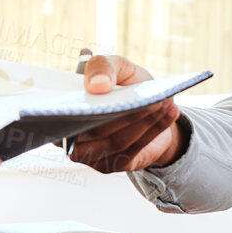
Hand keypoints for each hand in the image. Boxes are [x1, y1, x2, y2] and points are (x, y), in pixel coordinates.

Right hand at [66, 55, 183, 172]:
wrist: (146, 106)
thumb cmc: (124, 85)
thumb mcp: (117, 67)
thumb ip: (103, 66)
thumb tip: (98, 86)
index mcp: (62, 110)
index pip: (63, 114)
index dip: (82, 105)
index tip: (106, 90)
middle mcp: (69, 138)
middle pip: (95, 130)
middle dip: (127, 114)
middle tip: (152, 99)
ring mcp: (88, 156)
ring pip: (117, 141)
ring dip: (144, 122)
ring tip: (165, 104)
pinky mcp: (109, 165)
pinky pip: (131, 151)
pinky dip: (153, 131)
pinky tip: (169, 113)